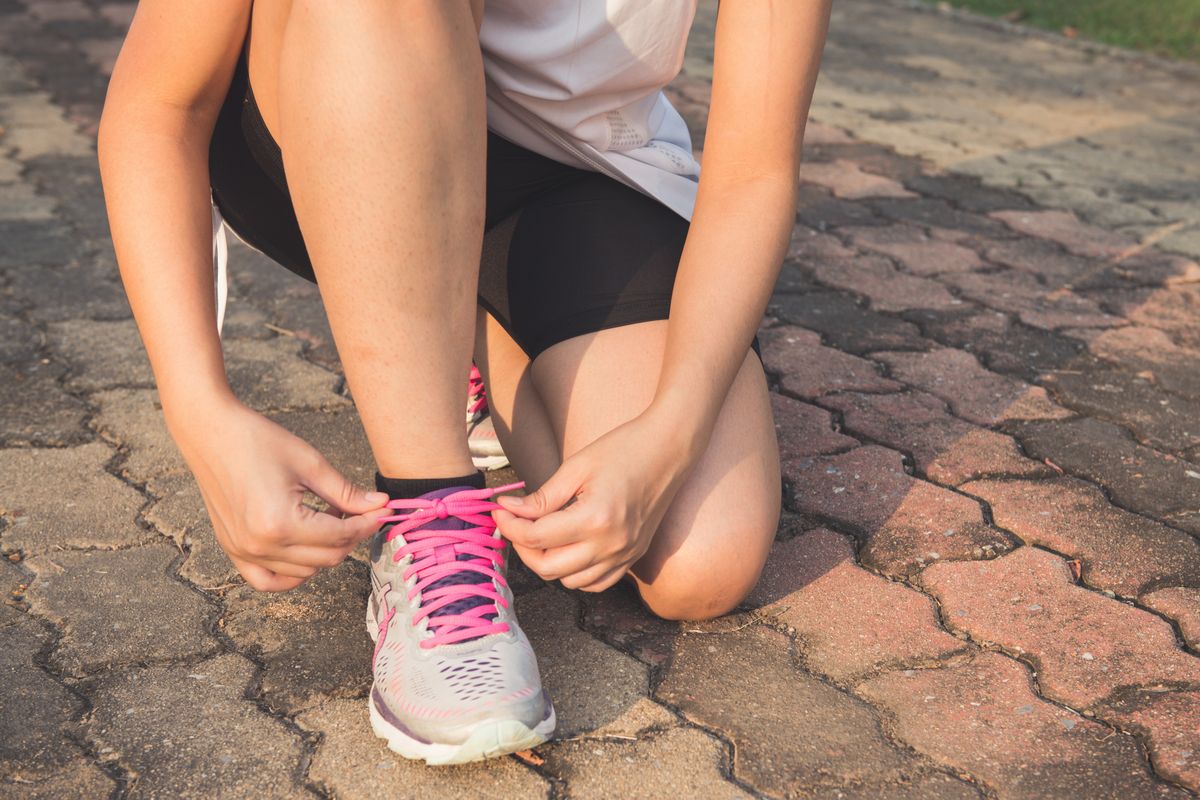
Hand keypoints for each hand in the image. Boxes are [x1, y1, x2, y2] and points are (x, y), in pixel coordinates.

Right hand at [169, 396, 387, 591]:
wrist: (210, 432)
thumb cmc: (257, 441)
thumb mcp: (310, 464)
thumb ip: (347, 493)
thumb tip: (381, 506)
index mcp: (280, 523)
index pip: (340, 536)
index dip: (367, 523)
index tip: (383, 511)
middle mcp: (260, 546)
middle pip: (327, 558)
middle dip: (351, 536)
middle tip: (359, 511)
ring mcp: (243, 552)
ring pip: (304, 571)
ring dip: (325, 551)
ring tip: (328, 518)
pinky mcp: (233, 550)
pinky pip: (268, 581)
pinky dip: (292, 573)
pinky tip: (306, 551)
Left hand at [493, 409, 696, 591]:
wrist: (669, 449)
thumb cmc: (623, 449)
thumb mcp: (576, 467)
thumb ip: (542, 497)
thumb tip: (509, 510)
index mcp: (595, 519)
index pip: (536, 537)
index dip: (510, 525)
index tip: (500, 510)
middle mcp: (611, 545)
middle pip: (548, 567)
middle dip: (523, 547)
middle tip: (515, 523)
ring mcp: (625, 555)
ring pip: (570, 582)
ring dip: (548, 563)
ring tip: (541, 534)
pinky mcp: (633, 558)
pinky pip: (596, 583)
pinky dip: (575, 574)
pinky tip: (568, 549)